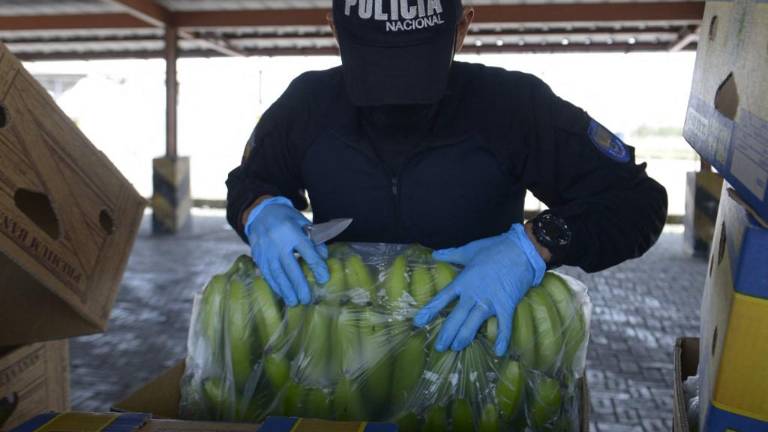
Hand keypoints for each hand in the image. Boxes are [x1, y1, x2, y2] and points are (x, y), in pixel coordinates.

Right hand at [245, 196, 329, 305]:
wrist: (261, 212)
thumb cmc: (287, 219)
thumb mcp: (304, 223)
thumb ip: (315, 239)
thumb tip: (323, 258)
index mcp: (292, 231)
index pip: (307, 251)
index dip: (316, 266)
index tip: (324, 279)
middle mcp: (277, 242)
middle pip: (290, 267)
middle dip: (299, 285)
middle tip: (307, 299)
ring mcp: (266, 250)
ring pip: (276, 273)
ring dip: (286, 290)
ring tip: (294, 302)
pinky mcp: (258, 256)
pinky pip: (266, 274)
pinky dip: (275, 286)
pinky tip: (282, 294)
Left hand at [413, 224, 545, 355]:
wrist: (521, 249)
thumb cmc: (494, 248)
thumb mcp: (469, 250)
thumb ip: (451, 254)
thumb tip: (434, 254)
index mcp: (463, 281)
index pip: (442, 298)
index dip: (430, 311)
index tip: (418, 322)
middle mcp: (473, 294)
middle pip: (455, 318)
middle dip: (446, 334)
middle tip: (439, 347)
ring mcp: (490, 301)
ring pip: (472, 325)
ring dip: (463, 338)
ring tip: (455, 348)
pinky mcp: (506, 305)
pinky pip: (504, 326)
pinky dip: (502, 339)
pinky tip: (498, 352)